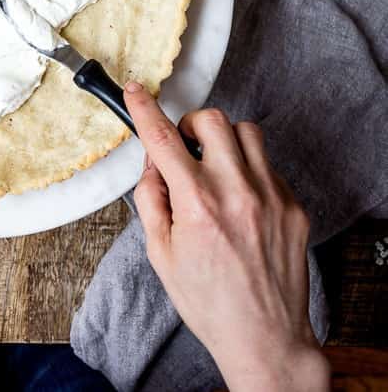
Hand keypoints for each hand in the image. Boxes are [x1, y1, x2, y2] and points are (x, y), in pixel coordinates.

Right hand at [124, 83, 328, 391]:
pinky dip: (249, 170)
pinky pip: (268, 164)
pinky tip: (241, 201)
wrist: (264, 338)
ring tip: (216, 171)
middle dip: (191, 127)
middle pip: (212, 120)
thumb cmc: (209, 302)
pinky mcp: (294, 206)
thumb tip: (152, 163)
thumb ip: (151, 199)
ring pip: (247, 132)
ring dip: (224, 141)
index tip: (135, 91)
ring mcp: (271, 196)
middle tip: (185, 149)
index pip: (163, 139)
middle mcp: (237, 193)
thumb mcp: (161, 254)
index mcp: (198, 205)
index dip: (144, 108)